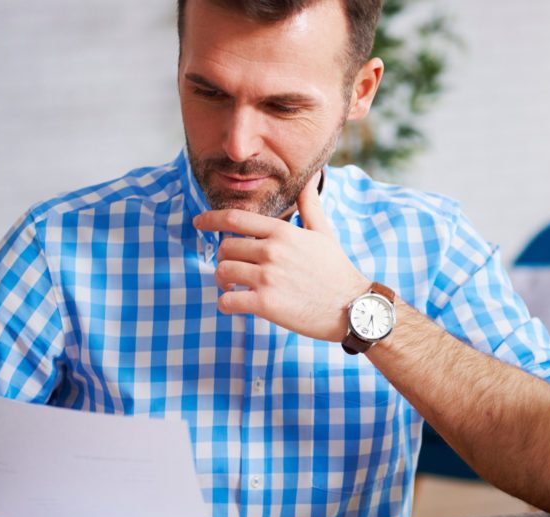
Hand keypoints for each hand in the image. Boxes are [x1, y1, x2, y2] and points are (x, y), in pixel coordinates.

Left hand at [193, 174, 370, 341]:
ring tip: (233, 287)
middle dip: (224, 258)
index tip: (198, 222)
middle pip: (226, 247)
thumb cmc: (336, 270)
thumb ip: (310, 204)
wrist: (352, 307)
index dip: (210, 219)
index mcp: (282, 232)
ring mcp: (268, 278)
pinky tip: (236, 304)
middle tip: (231, 269)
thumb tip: (311, 177)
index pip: (235, 219)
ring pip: (223, 272)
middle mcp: (272, 251)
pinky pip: (228, 300)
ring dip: (223, 281)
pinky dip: (226, 303)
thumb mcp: (324, 232)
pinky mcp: (266, 304)